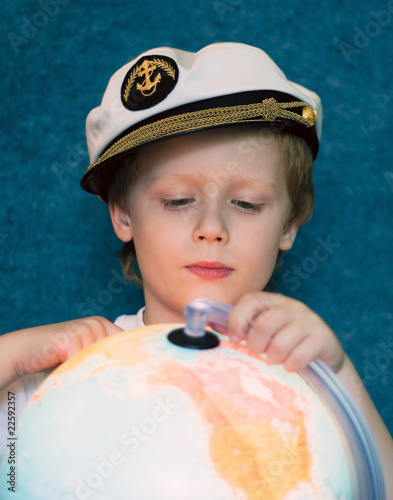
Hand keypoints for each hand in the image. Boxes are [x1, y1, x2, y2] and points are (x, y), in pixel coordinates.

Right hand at [1, 317, 122, 389]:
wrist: (24, 349)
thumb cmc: (56, 355)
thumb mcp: (84, 353)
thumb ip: (102, 356)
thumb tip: (127, 374)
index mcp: (103, 324)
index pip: (126, 343)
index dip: (127, 361)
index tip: (128, 377)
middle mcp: (96, 324)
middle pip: (116, 354)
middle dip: (109, 370)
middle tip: (99, 382)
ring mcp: (85, 330)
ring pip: (100, 361)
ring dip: (92, 373)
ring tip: (78, 376)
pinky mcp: (72, 340)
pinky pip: (83, 364)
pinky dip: (78, 374)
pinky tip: (69, 375)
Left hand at [226, 292, 344, 372]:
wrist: (323, 360)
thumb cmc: (284, 344)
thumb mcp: (262, 332)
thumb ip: (238, 327)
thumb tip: (208, 324)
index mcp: (272, 301)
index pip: (249, 300)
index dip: (237, 320)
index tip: (235, 338)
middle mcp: (291, 306)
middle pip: (262, 325)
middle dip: (256, 346)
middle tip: (261, 352)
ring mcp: (309, 320)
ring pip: (279, 345)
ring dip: (275, 358)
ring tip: (278, 359)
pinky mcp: (324, 338)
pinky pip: (298, 356)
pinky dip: (292, 366)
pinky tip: (294, 366)